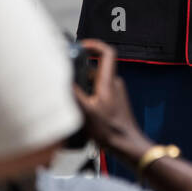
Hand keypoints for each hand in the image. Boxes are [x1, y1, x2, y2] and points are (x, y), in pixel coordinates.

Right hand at [73, 39, 149, 162]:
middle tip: (69, 80)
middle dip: (81, 72)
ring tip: (74, 100)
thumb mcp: (86, 112)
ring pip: (96, 82)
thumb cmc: (111, 131)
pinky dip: (89, 97)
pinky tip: (81, 111)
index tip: (82, 46)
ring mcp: (115, 93)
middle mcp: (114, 84)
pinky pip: (99, 93)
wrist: (127, 145)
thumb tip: (64, 80)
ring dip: (84, 87)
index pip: (107, 52)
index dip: (94, 45)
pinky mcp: (114, 103)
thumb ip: (74, 94)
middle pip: (96, 68)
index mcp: (108, 82)